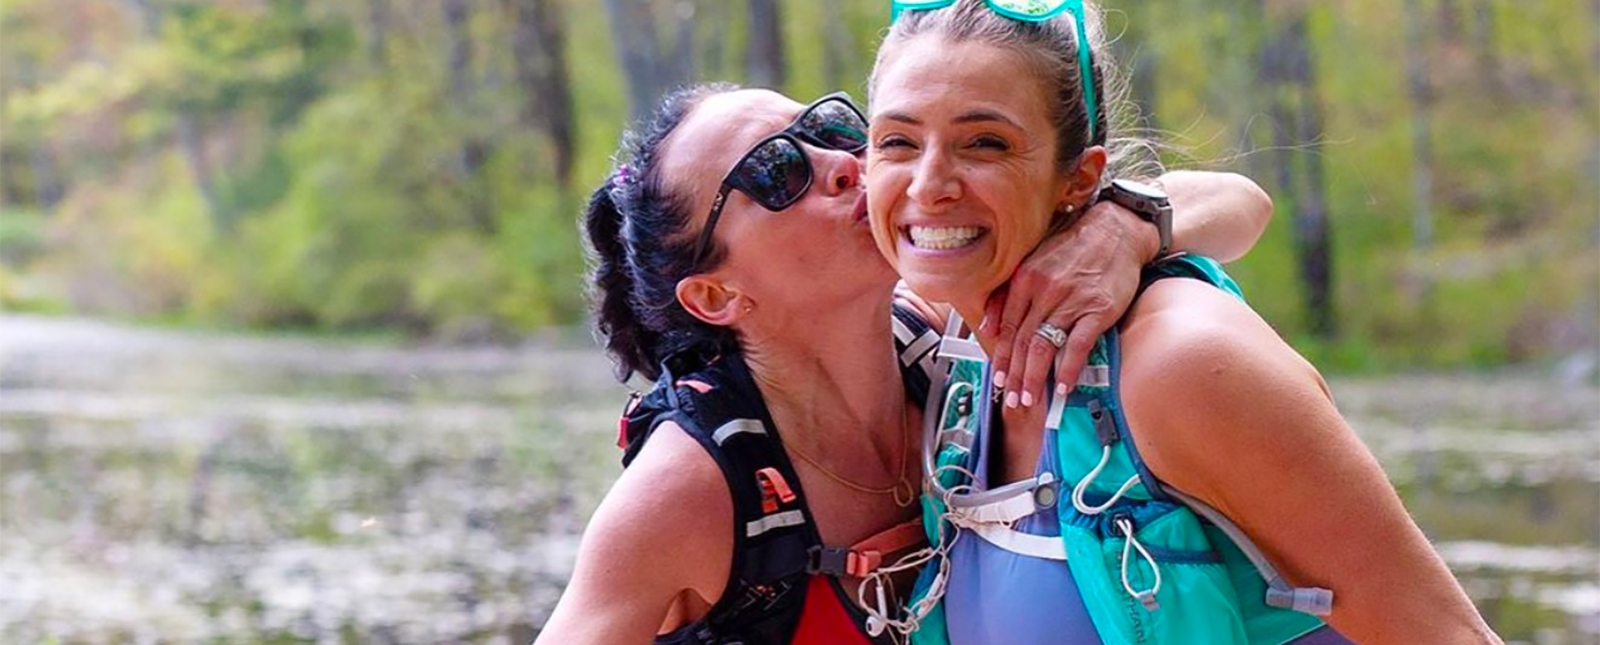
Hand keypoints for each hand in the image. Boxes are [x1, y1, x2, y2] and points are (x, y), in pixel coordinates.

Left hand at [980, 200, 1157, 408]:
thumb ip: (1008, 293)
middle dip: (1015, 375)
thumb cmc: (1074, 247)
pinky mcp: (1098, 309)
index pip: (1008, 326)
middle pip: (1024, 342)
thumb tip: (987, 323)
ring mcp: (1072, 301)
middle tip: (1012, 399)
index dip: (1002, 357)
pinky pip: (1079, 345)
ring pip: (1046, 347)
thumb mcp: (1033, 261)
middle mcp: (1045, 290)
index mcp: (1026, 279)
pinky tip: (1063, 385)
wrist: (1116, 230)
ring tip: (1031, 398)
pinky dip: (1069, 368)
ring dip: (1035, 377)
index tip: (998, 379)